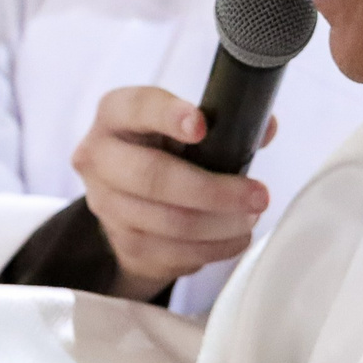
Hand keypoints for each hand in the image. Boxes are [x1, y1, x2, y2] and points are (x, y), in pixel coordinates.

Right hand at [72, 87, 272, 302]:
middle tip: (258, 195)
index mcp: (115, 115)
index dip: (168, 116)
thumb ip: (224, 122)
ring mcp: (105, 206)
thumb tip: (263, 128)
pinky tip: (234, 239)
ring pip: (167, 223)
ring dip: (219, 225)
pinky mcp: (121, 244)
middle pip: (151, 177)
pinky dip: (212, 249)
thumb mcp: (185, 126)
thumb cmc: (165, 150)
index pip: (136, 108)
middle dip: (213, 190)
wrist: (129, 200)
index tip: (201, 126)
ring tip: (250, 218)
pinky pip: (172, 253)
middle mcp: (98, 158)